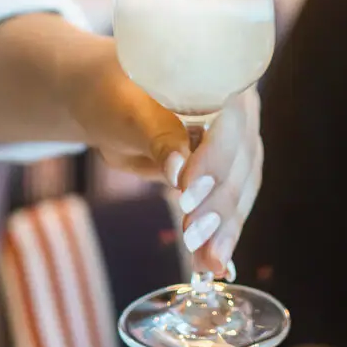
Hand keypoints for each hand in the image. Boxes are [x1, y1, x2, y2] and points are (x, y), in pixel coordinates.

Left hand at [60, 47, 262, 276]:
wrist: (105, 106)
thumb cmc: (114, 95)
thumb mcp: (128, 110)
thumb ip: (157, 135)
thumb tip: (178, 169)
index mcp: (223, 80)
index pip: (231, 124)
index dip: (214, 159)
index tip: (186, 190)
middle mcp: (239, 113)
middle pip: (241, 164)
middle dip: (218, 205)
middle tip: (192, 236)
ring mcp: (235, 146)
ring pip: (241, 191)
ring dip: (224, 230)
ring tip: (208, 263)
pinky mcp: (225, 176)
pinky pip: (229, 208)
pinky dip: (220, 237)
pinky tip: (212, 265)